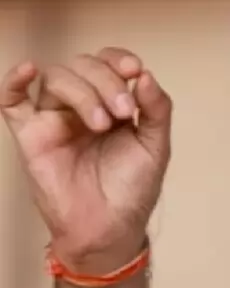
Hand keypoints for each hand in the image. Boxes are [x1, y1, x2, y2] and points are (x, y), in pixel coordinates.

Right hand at [0, 47, 172, 274]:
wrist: (110, 228)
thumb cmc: (132, 188)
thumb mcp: (156, 145)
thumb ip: (157, 108)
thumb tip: (144, 75)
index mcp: (113, 102)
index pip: (109, 62)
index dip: (119, 59)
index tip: (134, 71)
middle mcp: (83, 104)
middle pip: (84, 66)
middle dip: (106, 82)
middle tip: (122, 112)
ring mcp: (55, 118)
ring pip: (56, 78)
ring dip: (81, 92)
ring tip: (101, 124)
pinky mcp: (31, 135)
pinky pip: (11, 102)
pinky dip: (13, 82)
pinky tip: (27, 70)